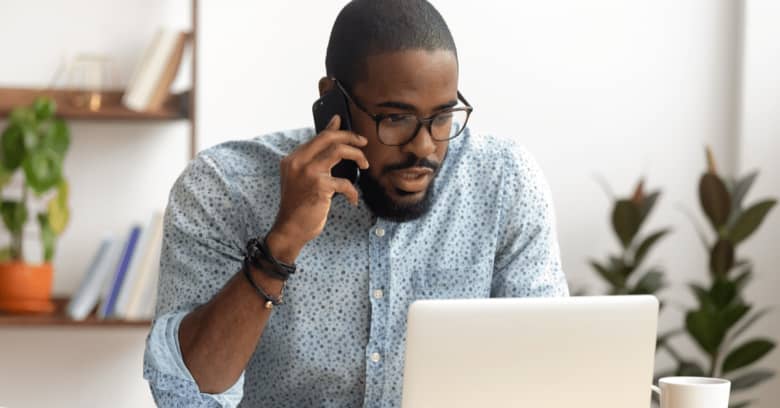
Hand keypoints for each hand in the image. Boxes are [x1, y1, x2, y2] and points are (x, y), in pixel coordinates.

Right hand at [266, 115, 368, 262]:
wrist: (290, 229)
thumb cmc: (299, 205)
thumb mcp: (303, 178)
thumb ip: (315, 158)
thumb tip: (333, 127)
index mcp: (293, 158)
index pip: (319, 137)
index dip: (338, 131)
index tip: (352, 132)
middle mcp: (298, 162)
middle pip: (328, 138)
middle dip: (350, 137)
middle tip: (363, 143)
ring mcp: (308, 172)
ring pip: (338, 151)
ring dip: (357, 156)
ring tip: (364, 165)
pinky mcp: (319, 186)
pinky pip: (345, 182)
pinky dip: (352, 191)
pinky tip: (352, 199)